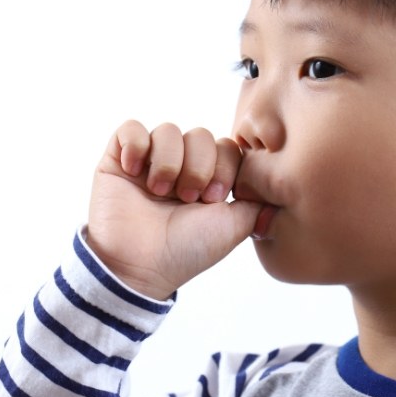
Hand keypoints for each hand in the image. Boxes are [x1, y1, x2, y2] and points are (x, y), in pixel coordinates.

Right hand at [86, 120, 260, 299]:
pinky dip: (136, 145)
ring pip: (168, 130)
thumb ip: (257, 201)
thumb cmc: (188, 250)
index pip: (227, 146)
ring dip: (169, 162)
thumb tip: (277, 186)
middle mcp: (180, 166)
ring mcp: (149, 162)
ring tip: (160, 192)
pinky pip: (130, 128)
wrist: (141, 267)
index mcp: (208, 179)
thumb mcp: (235, 226)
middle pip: (200, 134)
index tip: (214, 199)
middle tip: (188, 198)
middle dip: (198, 166)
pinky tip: (136, 172)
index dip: (224, 167)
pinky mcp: (118, 160)